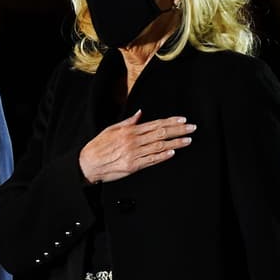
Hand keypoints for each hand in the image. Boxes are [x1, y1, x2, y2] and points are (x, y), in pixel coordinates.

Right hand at [78, 109, 194, 183]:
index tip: (183, 120)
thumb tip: (140, 113)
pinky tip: (172, 153)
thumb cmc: (98, 146)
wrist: (88, 163)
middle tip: (192, 128)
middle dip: (179, 130)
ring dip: (176, 143)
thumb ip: (128, 122)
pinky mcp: (133, 166)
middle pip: (161, 134)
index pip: (155, 124)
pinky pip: (152, 160)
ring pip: (159, 147)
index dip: (171, 121)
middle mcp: (133, 141)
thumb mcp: (111, 129)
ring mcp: (134, 154)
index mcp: (129, 131)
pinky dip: (163, 156)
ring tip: (188, 140)